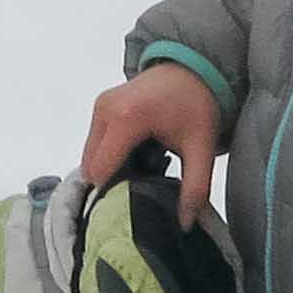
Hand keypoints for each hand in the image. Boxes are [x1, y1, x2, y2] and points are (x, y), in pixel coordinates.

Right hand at [78, 61, 222, 223]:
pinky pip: (95, 142)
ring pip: (91, 155)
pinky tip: (136, 157)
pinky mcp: (100, 105)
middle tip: (141, 191)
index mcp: (126, 118)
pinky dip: (109, 155)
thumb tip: (184, 223)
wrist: (191, 68)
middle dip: (113, 182)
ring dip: (111, 168)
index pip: (103, 168)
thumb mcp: (201, 148)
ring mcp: (100, 105)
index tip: (129, 210)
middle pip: (93, 165)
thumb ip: (195, 188)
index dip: (112, 193)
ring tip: (142, 171)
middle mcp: (106, 110)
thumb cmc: (196, 105)